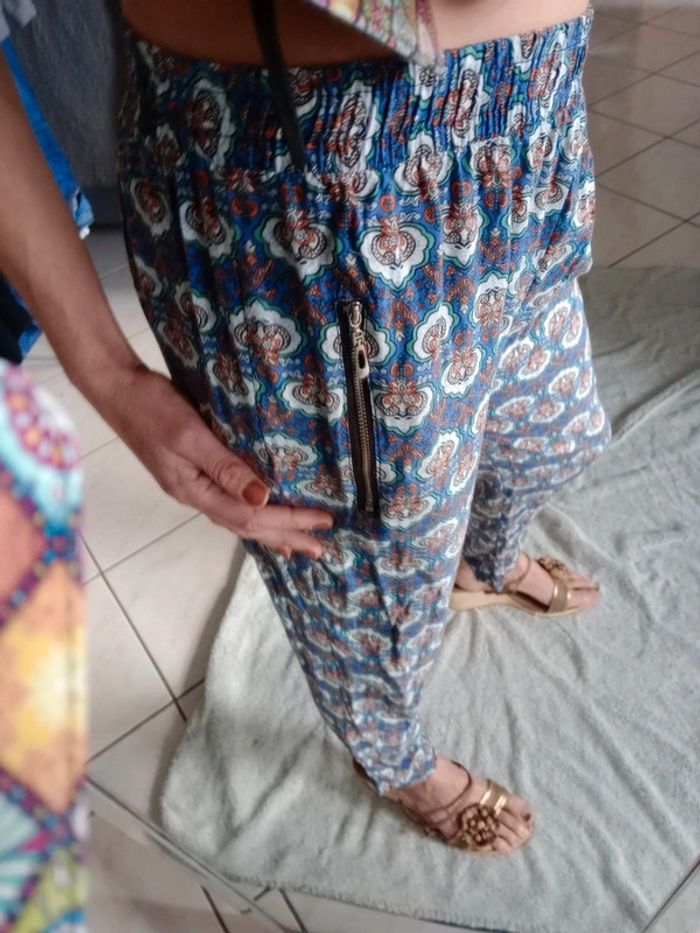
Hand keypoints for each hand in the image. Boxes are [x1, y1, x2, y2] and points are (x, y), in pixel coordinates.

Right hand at [101, 364, 333, 557]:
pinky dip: (251, 514)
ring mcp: (192, 485)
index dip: (289, 521)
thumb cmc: (151, 407)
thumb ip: (224, 467)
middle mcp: (195, 495)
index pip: (251, 517)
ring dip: (270, 531)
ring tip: (296, 545)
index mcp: (195, 490)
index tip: (322, 522)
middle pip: (247, 526)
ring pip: (238, 518)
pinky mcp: (192, 471)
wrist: (116, 388)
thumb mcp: (190, 435)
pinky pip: (229, 503)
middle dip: (285, 536)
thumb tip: (262, 499)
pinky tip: (259, 513)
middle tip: (320, 550)